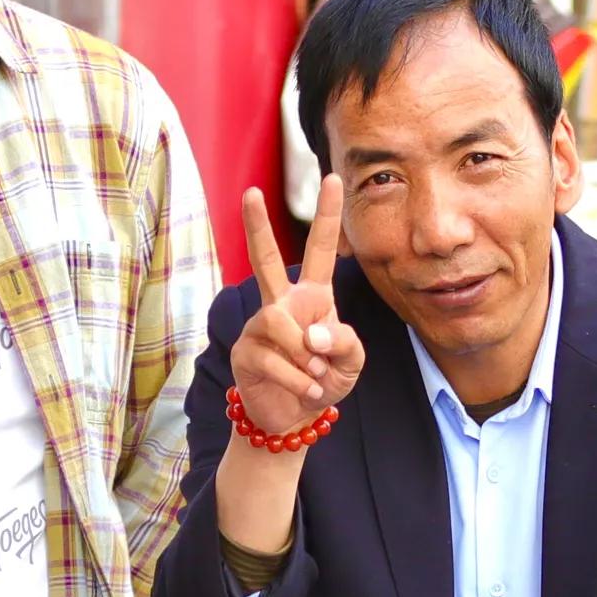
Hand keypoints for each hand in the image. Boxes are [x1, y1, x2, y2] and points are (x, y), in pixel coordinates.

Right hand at [230, 177, 368, 437]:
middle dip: (257, 226)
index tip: (331, 178)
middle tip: (249, 192)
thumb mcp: (351, 362)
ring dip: (301, 353)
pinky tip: (306, 390)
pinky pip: (270, 357)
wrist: (294, 418)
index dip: (327, 216)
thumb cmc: (323, 381)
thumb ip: (345, 341)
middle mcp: (282, 304)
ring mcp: (259, 327)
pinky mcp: (245, 353)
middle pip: (265, 259)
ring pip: (276, 321)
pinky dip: (296, 378)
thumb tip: (311, 333)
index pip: (321, 250)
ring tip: (315, 375)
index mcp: (313, 298)